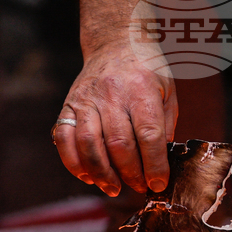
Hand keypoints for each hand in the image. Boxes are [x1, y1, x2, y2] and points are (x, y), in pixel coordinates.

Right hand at [54, 44, 177, 196]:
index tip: (158, 183)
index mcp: (141, 89)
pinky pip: (64, 139)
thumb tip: (160, 163)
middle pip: (118, 143)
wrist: (115, 43)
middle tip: (139, 186)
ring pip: (89, 144)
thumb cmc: (146, 71)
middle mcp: (111, 94)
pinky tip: (88, 176)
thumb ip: (166, 125)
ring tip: (114, 188)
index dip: (154, 164)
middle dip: (130, 173)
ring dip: (102, 173)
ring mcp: (86, 100)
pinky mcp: (68, 106)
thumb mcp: (167, 91)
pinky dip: (74, 163)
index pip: (148, 134)